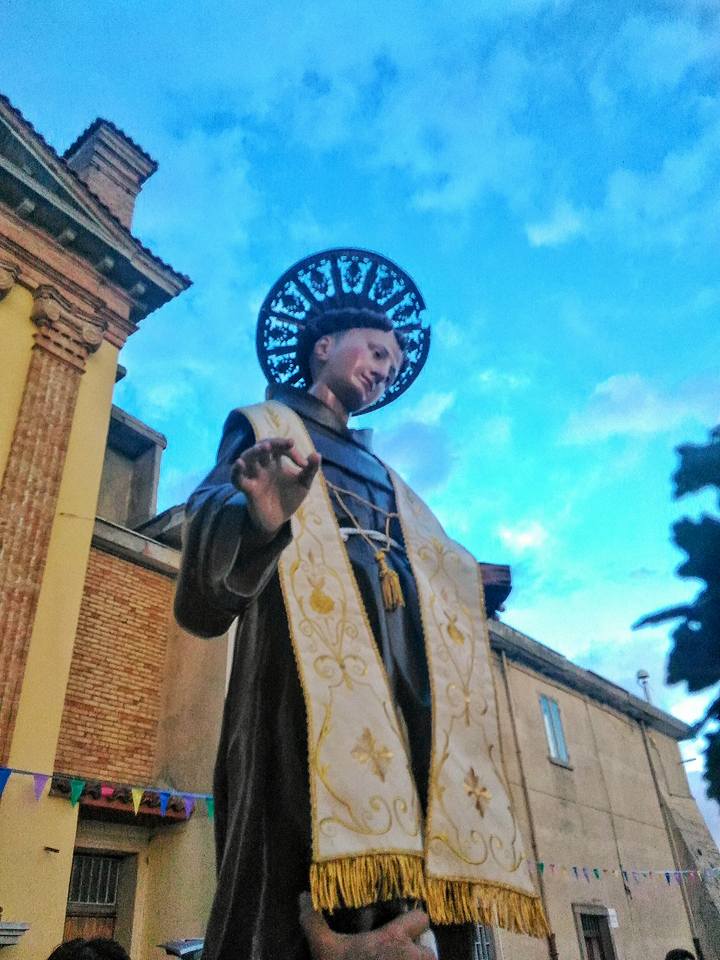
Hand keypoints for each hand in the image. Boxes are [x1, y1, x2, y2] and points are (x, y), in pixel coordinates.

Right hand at [231, 437, 319, 538]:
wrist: (279, 519)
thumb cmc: (289, 497)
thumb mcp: (303, 483)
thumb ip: (310, 470)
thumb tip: (317, 454)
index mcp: (276, 461)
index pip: (280, 447)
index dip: (291, 451)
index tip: (303, 464)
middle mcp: (263, 465)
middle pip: (262, 447)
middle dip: (272, 443)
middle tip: (285, 444)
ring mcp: (254, 476)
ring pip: (248, 458)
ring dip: (254, 452)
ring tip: (263, 448)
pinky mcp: (248, 490)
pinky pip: (237, 479)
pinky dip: (236, 471)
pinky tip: (239, 464)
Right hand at [298, 893, 435, 959]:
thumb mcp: (323, 948)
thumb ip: (314, 921)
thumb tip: (302, 895)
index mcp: (394, 939)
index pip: (421, 918)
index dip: (414, 922)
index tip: (402, 929)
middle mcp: (411, 957)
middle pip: (429, 950)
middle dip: (419, 955)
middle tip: (401, 958)